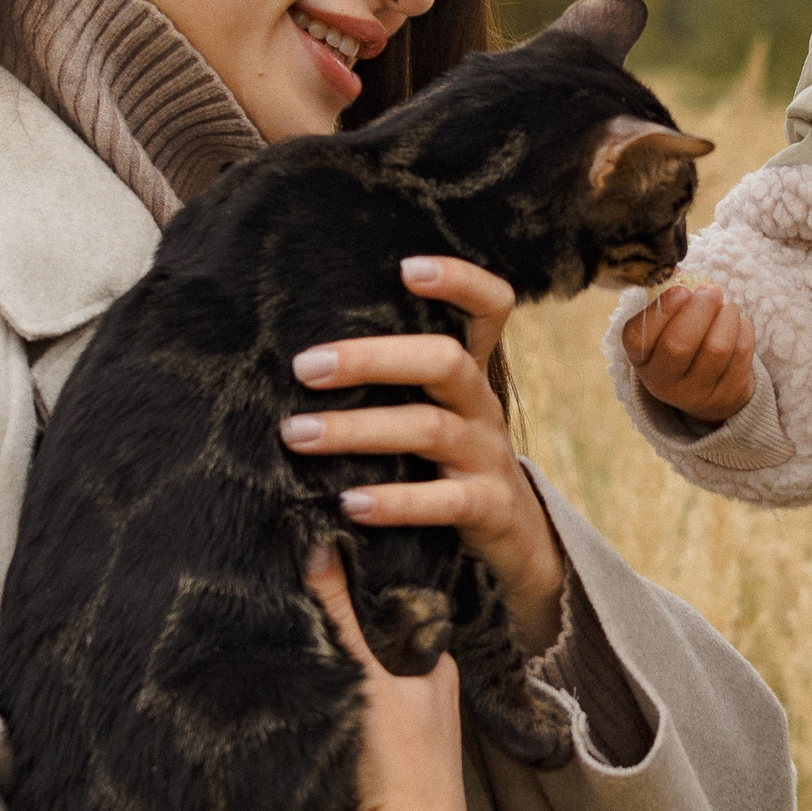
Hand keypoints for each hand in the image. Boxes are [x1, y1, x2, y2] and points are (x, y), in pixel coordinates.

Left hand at [285, 255, 567, 651]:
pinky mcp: (490, 508)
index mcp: (469, 375)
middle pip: (443, 360)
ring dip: (358, 429)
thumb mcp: (430, 414)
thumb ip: (391, 382)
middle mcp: (483, 406)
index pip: (490, 307)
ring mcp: (490, 456)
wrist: (514, 543)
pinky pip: (447, 500)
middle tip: (304, 367)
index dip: (461, 280)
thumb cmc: (443, 466)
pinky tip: (349, 504)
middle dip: (372, 359)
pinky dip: (397, 500)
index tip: (407, 267)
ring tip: (297, 434)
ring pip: (429, 427)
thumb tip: (299, 351)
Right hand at [305, 544, 464, 810]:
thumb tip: (322, 542)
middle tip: (287, 583)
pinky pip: (342, 710)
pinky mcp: (372, 759)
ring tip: (280, 622)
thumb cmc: (402, 770)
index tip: (316, 550)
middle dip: (337, 619)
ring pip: (355, 676)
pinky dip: (322, 695)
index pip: (390, 605)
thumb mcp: (368, 681)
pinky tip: (291, 682)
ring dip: (326, 660)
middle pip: (372, 641)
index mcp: (434, 662)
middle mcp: (421, 690)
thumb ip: (341, 617)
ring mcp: (399, 727)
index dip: (355, 581)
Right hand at [623, 283, 756, 423]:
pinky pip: (740, 353)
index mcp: (641, 358)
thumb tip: (678, 269)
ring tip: (726, 307)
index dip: (662, 310)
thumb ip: (668, 298)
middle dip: (700, 309)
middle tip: (710, 291)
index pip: (638, 337)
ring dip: (726, 316)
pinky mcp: (727, 394)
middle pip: (679, 345)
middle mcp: (662, 382)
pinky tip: (736, 324)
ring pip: (716, 348)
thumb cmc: (684, 340)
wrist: (710, 387)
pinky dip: (743, 329)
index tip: (682, 290)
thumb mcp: (666, 325)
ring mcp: (696, 393)